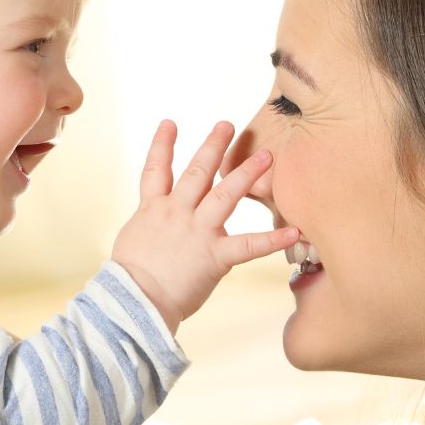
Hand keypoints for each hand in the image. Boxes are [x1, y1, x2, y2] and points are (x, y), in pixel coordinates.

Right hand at [111, 121, 298, 331]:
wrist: (134, 301)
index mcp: (153, 210)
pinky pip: (248, 245)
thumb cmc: (129, 280)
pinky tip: (294, 230)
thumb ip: (150, 227)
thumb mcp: (134, 242)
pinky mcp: (214, 256)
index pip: (156, 170)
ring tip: (265, 155)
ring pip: (224, 195)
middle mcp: (176, 213)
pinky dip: (272, 240)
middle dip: (213, 146)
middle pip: (197, 172)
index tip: (170, 123)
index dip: (162, 145)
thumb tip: (158, 227)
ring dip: (246, 173)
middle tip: (228, 125)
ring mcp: (197, 232)